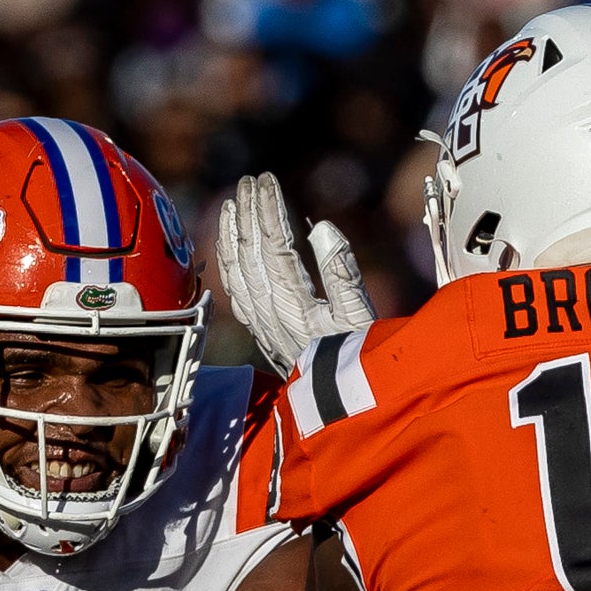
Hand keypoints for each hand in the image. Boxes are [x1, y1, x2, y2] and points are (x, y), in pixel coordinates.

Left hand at [215, 173, 374, 375]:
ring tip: (230, 204)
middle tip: (248, 180)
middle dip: (247, 214)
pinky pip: (234, 293)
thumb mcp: (363, 318)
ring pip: (236, 273)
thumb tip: (321, 228)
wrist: (346, 410)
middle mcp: (272, 315)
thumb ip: (343, 272)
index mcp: (298, 307)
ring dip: (231, 236)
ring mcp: (261, 326)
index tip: (267, 180)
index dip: (269, 210)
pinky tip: (228, 248)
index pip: (275, 247)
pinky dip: (227, 265)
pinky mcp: (260, 334)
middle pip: (250, 255)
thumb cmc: (361, 362)